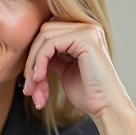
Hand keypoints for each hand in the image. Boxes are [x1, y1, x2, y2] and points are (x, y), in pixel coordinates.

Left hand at [21, 18, 135, 134]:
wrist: (106, 107)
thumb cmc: (88, 93)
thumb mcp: (65, 70)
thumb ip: (53, 57)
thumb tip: (32, 52)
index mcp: (83, 33)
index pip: (48, 32)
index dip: (34, 55)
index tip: (30, 82)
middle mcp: (87, 27)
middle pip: (43, 32)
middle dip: (31, 60)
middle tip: (29, 87)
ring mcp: (87, 30)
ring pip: (44, 37)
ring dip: (33, 63)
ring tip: (34, 87)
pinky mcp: (85, 38)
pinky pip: (50, 44)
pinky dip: (39, 61)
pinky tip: (40, 78)